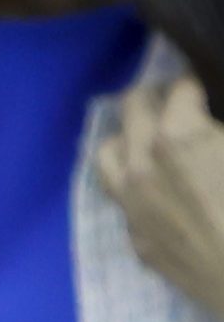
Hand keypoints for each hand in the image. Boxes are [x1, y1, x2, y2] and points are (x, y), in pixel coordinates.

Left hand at [97, 76, 223, 320]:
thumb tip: (216, 124)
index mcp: (177, 136)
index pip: (180, 85)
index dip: (199, 80)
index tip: (209, 81)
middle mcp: (141, 167)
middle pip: (133, 108)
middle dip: (159, 96)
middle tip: (184, 100)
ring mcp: (131, 207)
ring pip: (109, 152)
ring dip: (132, 135)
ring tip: (158, 136)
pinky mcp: (136, 241)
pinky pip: (121, 198)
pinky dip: (135, 180)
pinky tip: (162, 186)